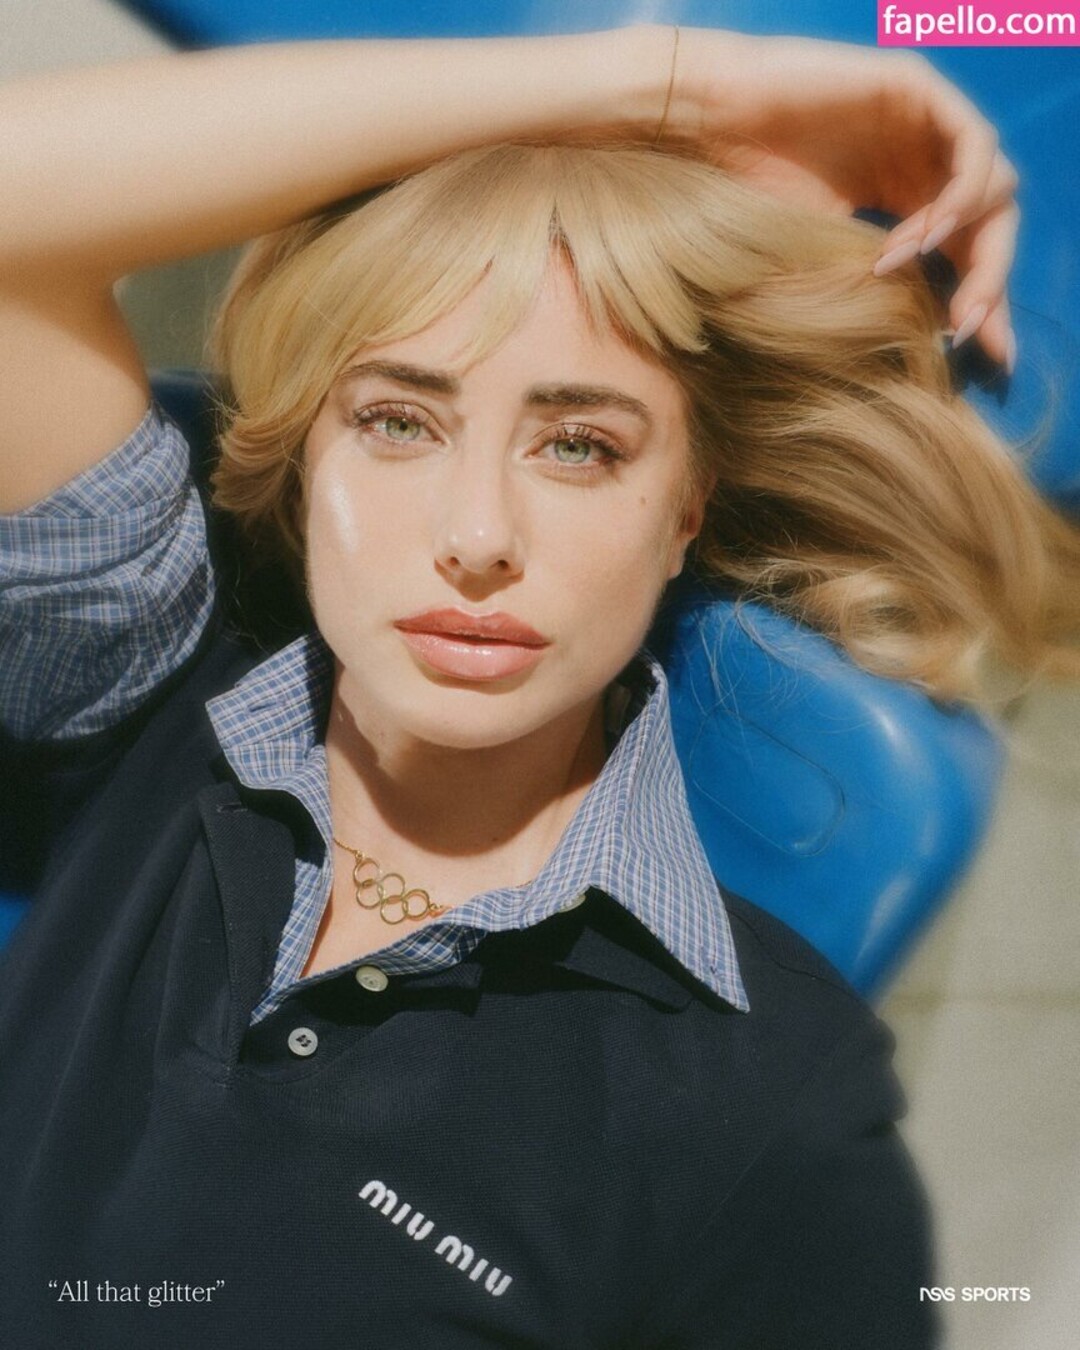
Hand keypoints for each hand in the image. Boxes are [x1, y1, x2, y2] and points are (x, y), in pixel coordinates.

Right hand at [667, 30, 1018, 368]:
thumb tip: (908, 354)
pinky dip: (962, 194)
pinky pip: (974, 144)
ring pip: (994, 187)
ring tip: (920, 266)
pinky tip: (929, 233)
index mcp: (905, 200)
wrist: (707, 128)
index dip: (984, 301)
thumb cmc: (741, 194)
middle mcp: (924, 161)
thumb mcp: (815, 259)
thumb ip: (867, 290)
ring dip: (969, 239)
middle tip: (966, 327)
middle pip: (992, 224)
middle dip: (991, 281)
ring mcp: (925, 124)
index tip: (990, 356)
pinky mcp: (917, 87)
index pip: (967, 252)